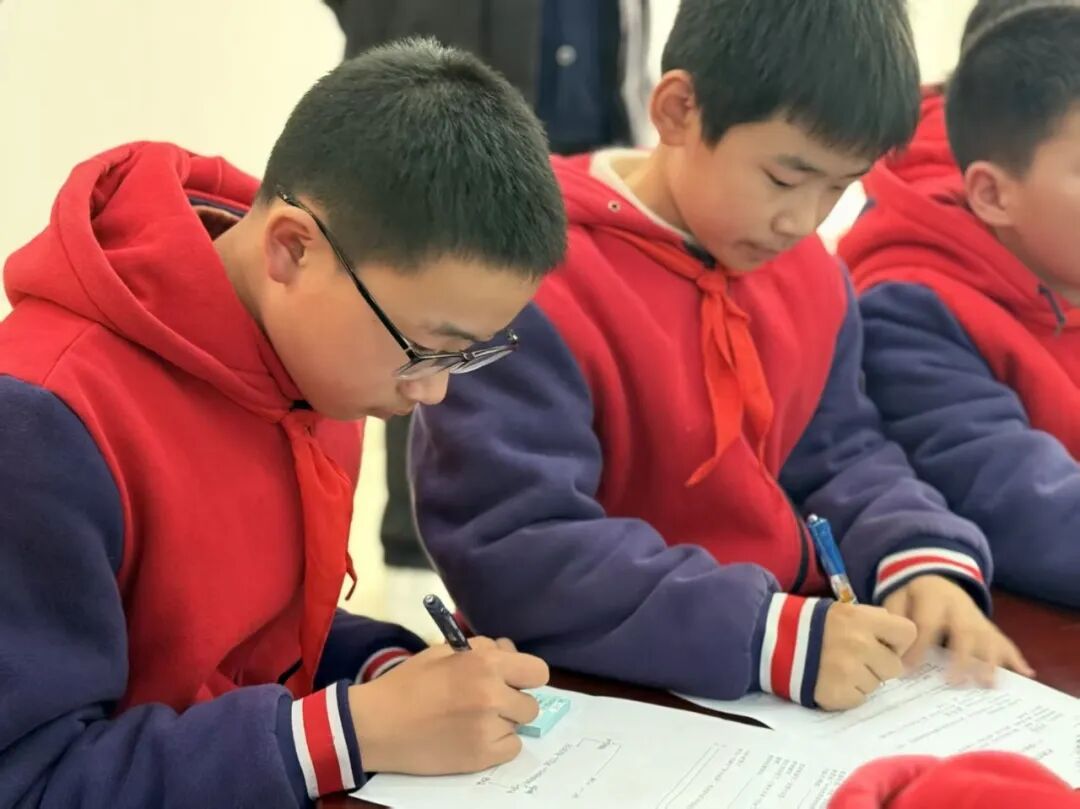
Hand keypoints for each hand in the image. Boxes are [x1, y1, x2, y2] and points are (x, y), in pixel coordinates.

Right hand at [348, 636, 548, 774]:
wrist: (377, 724)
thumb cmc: (409, 683)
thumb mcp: (444, 652)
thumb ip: (482, 650)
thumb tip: (509, 653)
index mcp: (485, 664)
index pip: (538, 671)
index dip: (526, 675)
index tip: (513, 680)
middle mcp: (493, 695)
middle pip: (531, 703)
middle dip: (513, 701)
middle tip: (487, 702)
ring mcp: (489, 728)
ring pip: (519, 726)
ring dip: (504, 722)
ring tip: (475, 720)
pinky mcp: (482, 756)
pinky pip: (511, 749)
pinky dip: (497, 744)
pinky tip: (473, 737)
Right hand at [814, 602, 916, 710]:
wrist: (773, 640)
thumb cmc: (813, 624)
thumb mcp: (844, 610)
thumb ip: (873, 620)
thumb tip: (898, 638)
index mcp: (863, 620)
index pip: (907, 633)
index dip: (897, 641)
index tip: (883, 643)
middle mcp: (860, 645)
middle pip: (894, 666)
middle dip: (879, 664)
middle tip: (857, 658)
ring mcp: (849, 672)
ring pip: (876, 685)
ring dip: (862, 679)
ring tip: (839, 667)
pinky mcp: (838, 694)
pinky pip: (859, 699)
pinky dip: (847, 693)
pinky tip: (831, 679)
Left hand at [883, 575, 1032, 685]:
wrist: (935, 578)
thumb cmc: (912, 597)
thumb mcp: (897, 599)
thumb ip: (894, 619)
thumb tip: (891, 647)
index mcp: (933, 597)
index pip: (927, 623)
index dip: (918, 646)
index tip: (908, 670)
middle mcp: (960, 607)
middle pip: (963, 631)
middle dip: (960, 657)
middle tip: (954, 682)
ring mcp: (978, 618)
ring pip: (987, 638)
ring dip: (989, 660)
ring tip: (989, 683)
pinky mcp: (989, 628)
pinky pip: (1004, 642)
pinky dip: (1016, 658)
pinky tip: (1027, 674)